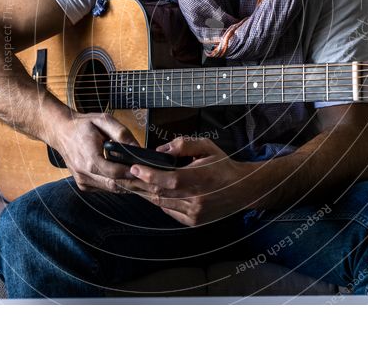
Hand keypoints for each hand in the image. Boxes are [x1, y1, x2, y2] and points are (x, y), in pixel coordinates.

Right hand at [52, 113, 152, 194]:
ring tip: (142, 178)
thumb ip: (122, 134)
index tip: (145, 170)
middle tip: (150, 179)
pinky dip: (116, 184)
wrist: (61, 131)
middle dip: (133, 182)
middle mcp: (84, 173)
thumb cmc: (83, 125)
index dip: (131, 173)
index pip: (114, 172)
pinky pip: (104, 188)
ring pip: (110, 189)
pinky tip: (125, 177)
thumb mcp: (104, 120)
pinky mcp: (83, 184)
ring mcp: (82, 180)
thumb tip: (138, 148)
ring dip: (126, 185)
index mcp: (88, 158)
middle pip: (114, 185)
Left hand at [120, 136, 260, 225]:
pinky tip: (152, 192)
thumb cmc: (223, 166)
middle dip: (140, 183)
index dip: (149, 174)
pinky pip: (168, 210)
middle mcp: (196, 199)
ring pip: (161, 203)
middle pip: (160, 192)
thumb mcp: (207, 147)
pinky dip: (159, 201)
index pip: (169, 179)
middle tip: (125, 174)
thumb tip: (160, 151)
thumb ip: (183, 145)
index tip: (135, 167)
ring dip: (146, 193)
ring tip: (133, 183)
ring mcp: (194, 213)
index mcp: (201, 179)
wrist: (241, 190)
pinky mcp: (192, 221)